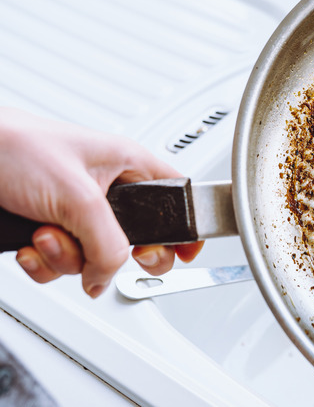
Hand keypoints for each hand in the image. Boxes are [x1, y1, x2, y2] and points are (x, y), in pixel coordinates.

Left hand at [0, 107, 202, 297]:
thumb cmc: (13, 146)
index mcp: (128, 165)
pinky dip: (43, 263)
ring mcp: (76, 213)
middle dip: (113, 255)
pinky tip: (30, 243)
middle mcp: (106, 191)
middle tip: (106, 257)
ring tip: (46, 234)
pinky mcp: (49, 229)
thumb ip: (108, 243)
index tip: (187, 253)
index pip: (176, 198)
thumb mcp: (78, 197)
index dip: (185, 227)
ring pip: (94, 258)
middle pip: (137, 241)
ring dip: (66, 257)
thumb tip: (110, 275)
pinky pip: (62, 265)